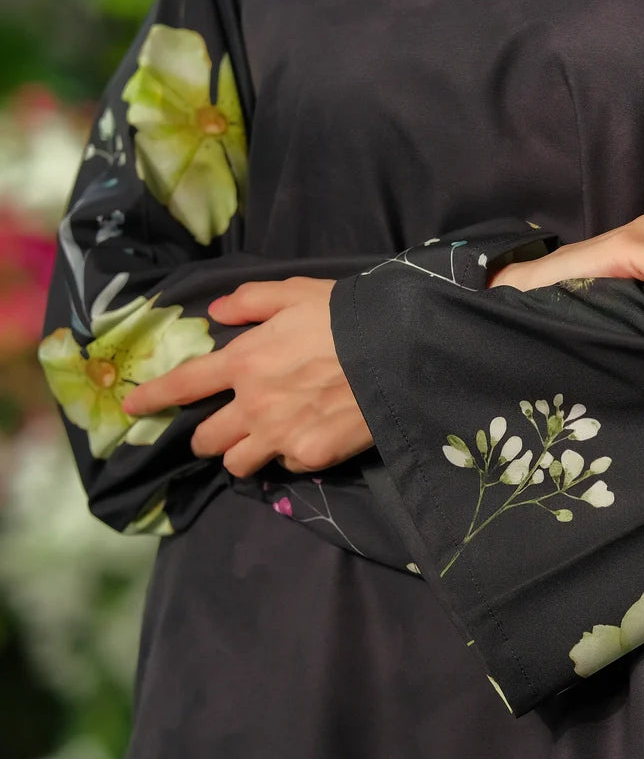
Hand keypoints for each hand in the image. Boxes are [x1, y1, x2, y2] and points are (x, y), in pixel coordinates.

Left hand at [121, 277, 373, 477]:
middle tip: (219, 429)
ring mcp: (279, 435)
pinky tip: (304, 438)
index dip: (152, 398)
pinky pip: (284, 466)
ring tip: (259, 442)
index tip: (132, 408)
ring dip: (241, 454)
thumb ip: (250, 301)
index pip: (183, 385)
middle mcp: (252, 405)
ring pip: (237, 464)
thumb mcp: (293, 292)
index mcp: (243, 361)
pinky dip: (287, 456)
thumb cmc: (344, 316)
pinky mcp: (309, 457)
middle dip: (205, 436)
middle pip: (205, 439)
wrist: (395, 351)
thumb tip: (218, 312)